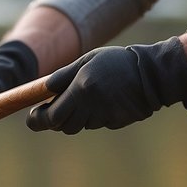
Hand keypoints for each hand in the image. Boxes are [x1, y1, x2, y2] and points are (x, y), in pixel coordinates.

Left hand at [26, 37, 186, 133]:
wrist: (153, 74)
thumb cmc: (116, 62)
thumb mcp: (87, 60)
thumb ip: (63, 76)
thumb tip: (42, 89)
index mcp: (81, 90)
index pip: (52, 116)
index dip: (38, 119)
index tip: (33, 116)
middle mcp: (92, 107)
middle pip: (64, 125)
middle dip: (56, 118)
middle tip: (53, 106)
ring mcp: (105, 117)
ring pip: (80, 125)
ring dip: (76, 116)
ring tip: (86, 96)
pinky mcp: (116, 122)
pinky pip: (97, 123)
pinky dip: (94, 116)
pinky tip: (104, 100)